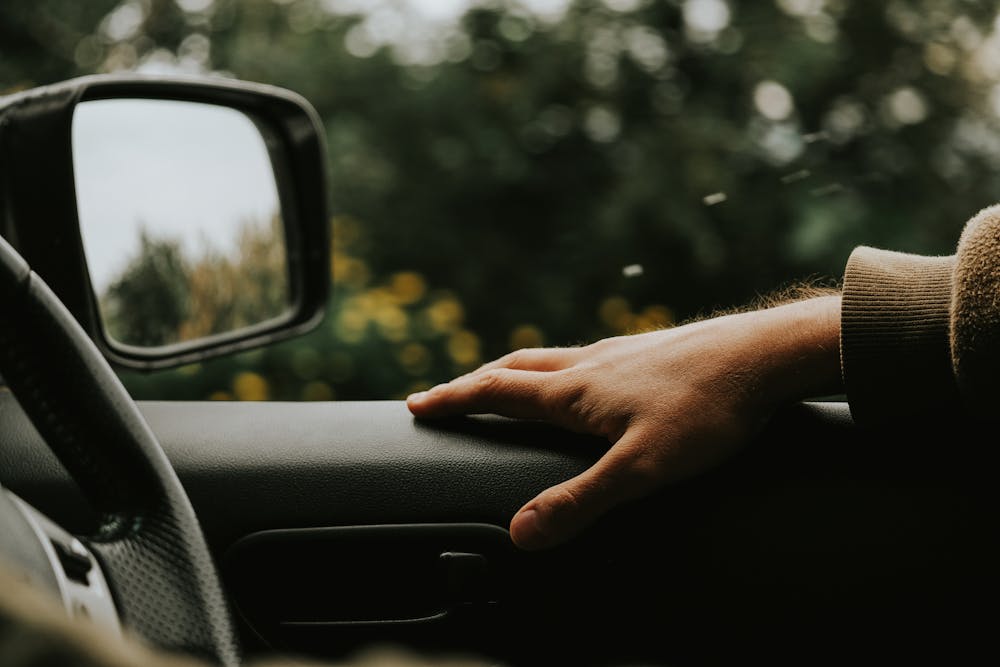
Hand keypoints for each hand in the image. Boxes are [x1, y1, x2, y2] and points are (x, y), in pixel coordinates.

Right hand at [407, 296, 841, 549]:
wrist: (766, 354)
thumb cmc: (708, 409)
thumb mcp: (641, 469)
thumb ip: (580, 501)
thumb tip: (520, 534)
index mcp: (575, 390)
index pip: (496, 391)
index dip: (452, 400)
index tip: (417, 405)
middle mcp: (590, 364)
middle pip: (514, 367)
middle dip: (473, 383)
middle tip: (444, 395)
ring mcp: (621, 353)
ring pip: (551, 359)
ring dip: (514, 373)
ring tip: (504, 387)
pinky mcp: (650, 352)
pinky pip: (587, 359)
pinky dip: (559, 370)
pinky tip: (585, 382)